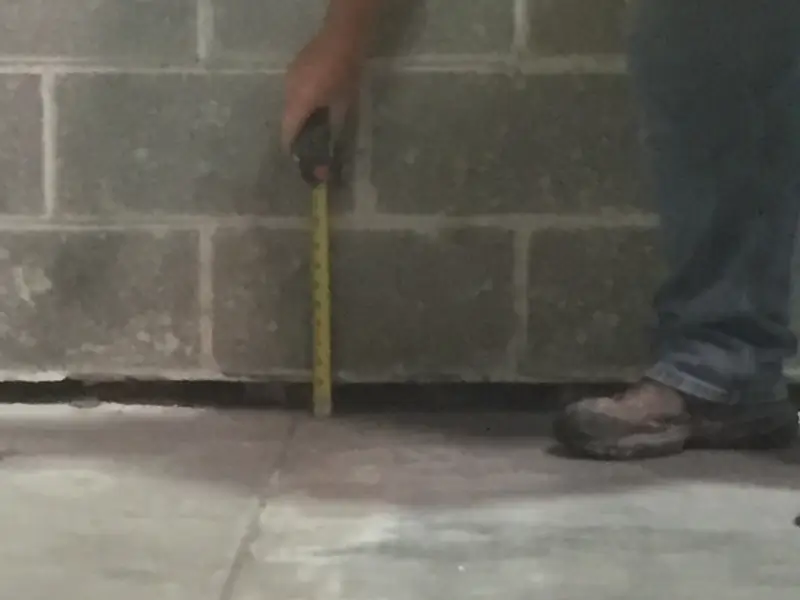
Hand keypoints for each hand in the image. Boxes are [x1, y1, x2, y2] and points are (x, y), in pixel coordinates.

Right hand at [282, 24, 364, 150]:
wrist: (343, 36)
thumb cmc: (346, 72)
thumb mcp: (343, 103)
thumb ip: (332, 124)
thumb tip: (328, 142)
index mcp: (300, 101)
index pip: (288, 130)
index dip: (291, 147)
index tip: (297, 159)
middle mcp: (289, 91)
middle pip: (287, 118)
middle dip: (297, 133)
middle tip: (310, 145)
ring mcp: (289, 78)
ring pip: (289, 104)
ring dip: (299, 117)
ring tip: (314, 126)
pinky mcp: (293, 69)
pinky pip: (293, 92)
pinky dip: (301, 103)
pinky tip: (315, 105)